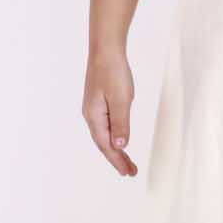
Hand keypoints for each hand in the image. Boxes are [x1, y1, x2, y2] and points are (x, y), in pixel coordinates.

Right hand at [82, 48, 137, 176]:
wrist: (105, 49)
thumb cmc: (113, 72)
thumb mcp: (121, 100)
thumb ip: (120, 124)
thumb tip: (120, 146)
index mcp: (94, 117)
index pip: (107, 146)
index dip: (118, 160)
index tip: (128, 173)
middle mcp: (91, 115)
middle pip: (104, 143)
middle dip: (117, 159)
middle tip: (131, 172)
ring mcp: (94, 108)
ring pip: (104, 135)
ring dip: (116, 149)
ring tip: (127, 161)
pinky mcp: (99, 101)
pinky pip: (105, 125)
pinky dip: (113, 136)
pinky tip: (119, 138)